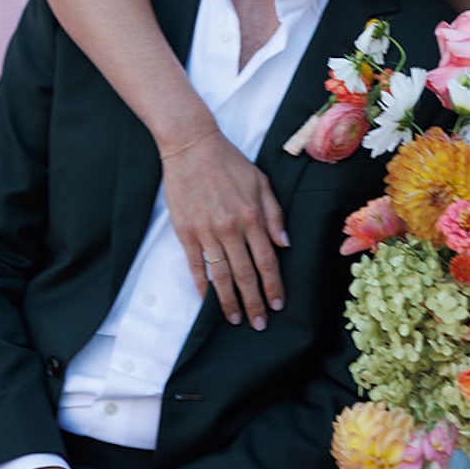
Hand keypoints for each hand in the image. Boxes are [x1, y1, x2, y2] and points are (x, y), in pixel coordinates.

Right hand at [159, 127, 287, 328]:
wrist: (191, 145)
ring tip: (235, 318)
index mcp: (251, 216)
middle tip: (259, 323)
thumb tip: (284, 244)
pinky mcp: (185, 231)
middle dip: (254, 303)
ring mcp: (206, 231)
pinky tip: (207, 299)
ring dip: (229, 301)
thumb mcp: (260, 181)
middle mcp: (230, 228)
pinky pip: (195, 265)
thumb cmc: (228, 161)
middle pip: (245, 275)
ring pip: (221, 276)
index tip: (278, 305)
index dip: (273, 286)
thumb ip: (273, 213)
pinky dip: (202, 285)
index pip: (267, 261)